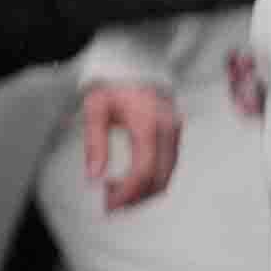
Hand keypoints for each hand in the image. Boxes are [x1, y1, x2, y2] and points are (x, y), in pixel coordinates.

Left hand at [79, 80, 180, 213]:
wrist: (133, 65)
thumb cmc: (112, 86)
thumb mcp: (95, 110)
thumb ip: (95, 144)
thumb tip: (94, 178)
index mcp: (148, 122)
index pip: (143, 170)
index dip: (127, 193)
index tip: (108, 205)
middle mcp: (169, 129)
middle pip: (159, 178)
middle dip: (135, 198)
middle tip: (109, 205)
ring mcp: (176, 132)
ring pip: (166, 176)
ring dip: (143, 192)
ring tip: (115, 193)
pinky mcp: (176, 135)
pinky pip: (168, 167)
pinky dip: (150, 180)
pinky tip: (129, 180)